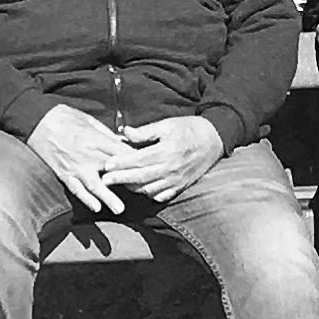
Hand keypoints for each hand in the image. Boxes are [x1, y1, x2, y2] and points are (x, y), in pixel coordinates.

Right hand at [26, 104, 134, 214]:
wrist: (37, 120)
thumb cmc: (65, 117)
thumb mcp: (90, 121)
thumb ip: (108, 134)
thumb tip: (124, 143)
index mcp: (98, 140)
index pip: (123, 154)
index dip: (136, 163)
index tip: (147, 170)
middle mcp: (89, 156)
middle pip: (113, 172)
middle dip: (128, 182)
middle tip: (141, 193)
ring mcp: (76, 167)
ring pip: (95, 185)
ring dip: (108, 198)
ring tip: (119, 209)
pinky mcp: (64, 174)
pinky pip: (76, 189)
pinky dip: (85, 199)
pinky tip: (95, 207)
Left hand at [101, 115, 223, 203]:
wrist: (215, 140)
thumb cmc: (190, 128)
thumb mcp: (168, 124)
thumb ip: (146, 131)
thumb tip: (125, 133)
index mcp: (168, 150)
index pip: (139, 160)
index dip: (122, 163)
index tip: (107, 164)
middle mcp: (172, 168)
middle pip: (141, 177)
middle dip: (121, 179)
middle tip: (104, 180)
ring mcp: (177, 179)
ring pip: (149, 189)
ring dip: (132, 187)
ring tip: (118, 184)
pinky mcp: (181, 186)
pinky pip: (161, 195)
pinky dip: (148, 193)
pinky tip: (139, 189)